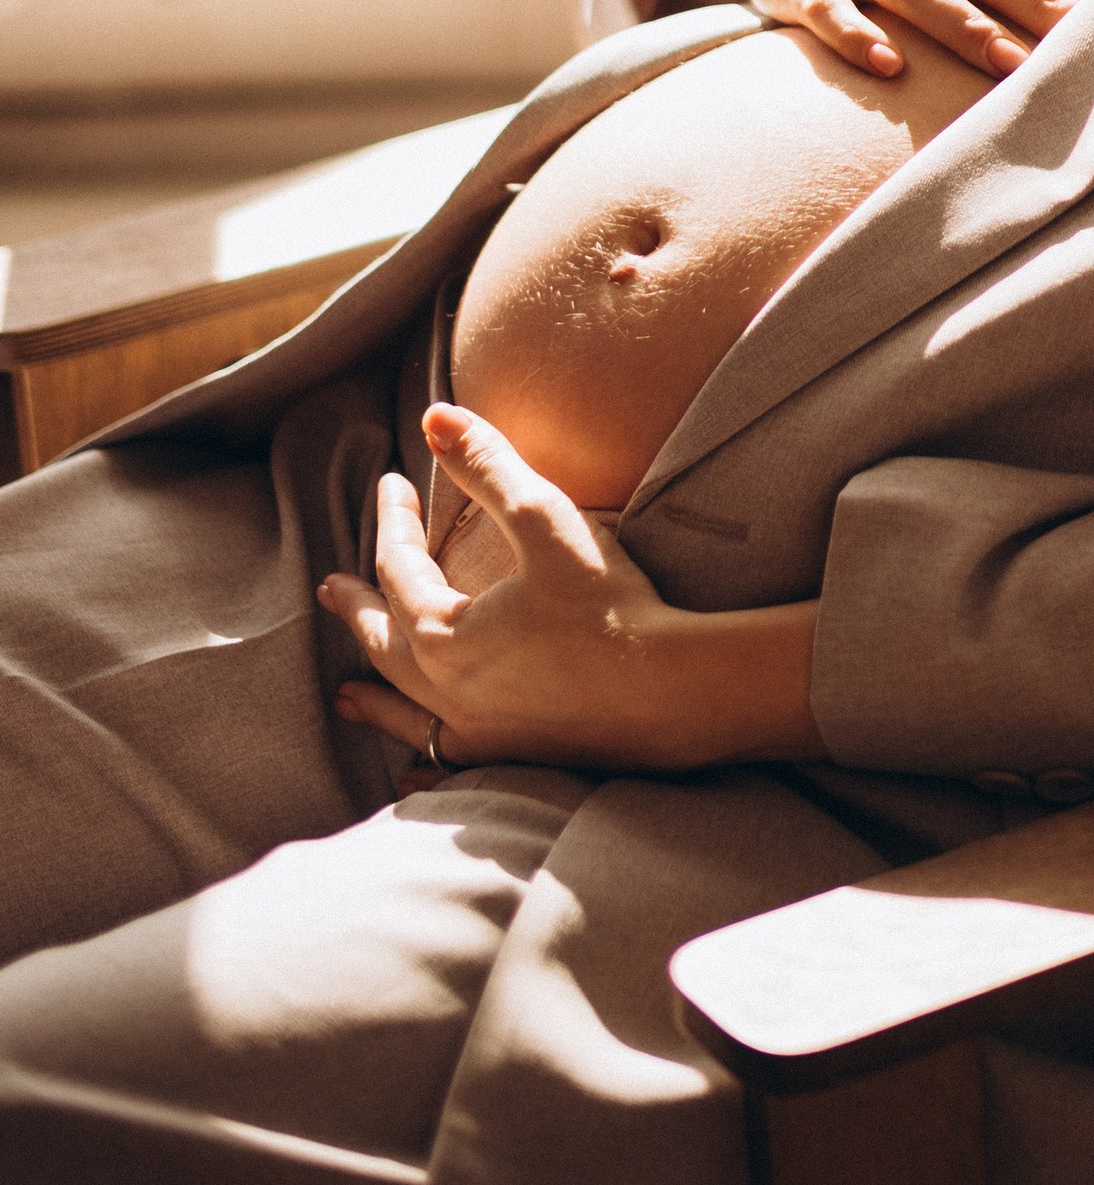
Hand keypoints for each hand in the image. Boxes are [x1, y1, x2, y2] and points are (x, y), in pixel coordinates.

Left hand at [321, 403, 818, 776]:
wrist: (670, 692)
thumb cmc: (610, 606)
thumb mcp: (544, 520)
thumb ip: (487, 466)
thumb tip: (435, 415)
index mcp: (441, 635)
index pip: (399, 566)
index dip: (393, 519)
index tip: (392, 484)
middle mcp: (444, 692)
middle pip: (383, 643)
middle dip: (358, 610)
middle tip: (332, 589)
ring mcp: (476, 733)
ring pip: (404, 711)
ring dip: (373, 695)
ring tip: (345, 695)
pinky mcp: (511, 758)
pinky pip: (444, 760)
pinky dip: (419, 758)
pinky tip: (415, 769)